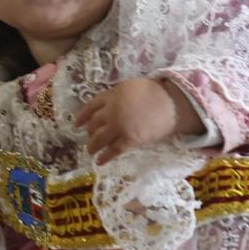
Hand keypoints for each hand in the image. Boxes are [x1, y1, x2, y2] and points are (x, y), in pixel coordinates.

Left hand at [76, 79, 199, 163]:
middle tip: (89, 138)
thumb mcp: (131, 87)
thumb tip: (110, 105)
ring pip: (99, 138)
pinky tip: (100, 162)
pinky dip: (105, 157)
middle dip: (90, 133)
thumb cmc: (155, 93)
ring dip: (93, 146)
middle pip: (94, 124)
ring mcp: (120, 126)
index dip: (82, 116)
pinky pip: (113, 150)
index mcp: (112, 96)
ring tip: (90, 152)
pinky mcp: (130, 139)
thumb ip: (118, 96)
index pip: (91, 107)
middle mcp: (112, 111)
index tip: (76, 124)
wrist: (172, 104)